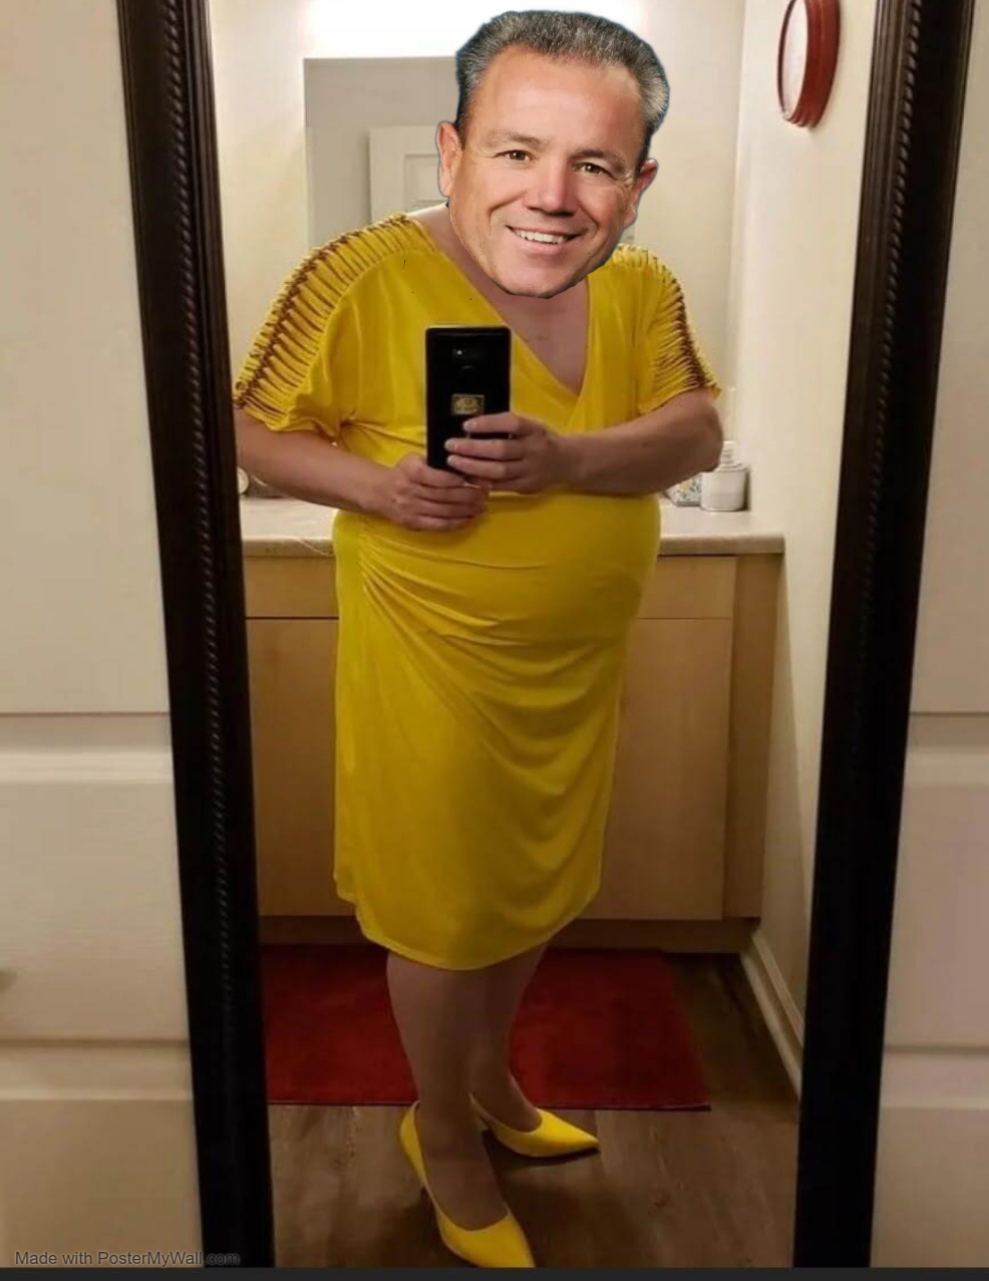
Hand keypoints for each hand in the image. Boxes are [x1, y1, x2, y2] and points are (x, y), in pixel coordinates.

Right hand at [378, 451, 490, 531]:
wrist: (380, 491)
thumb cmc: (404, 473)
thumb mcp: (414, 460)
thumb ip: (435, 462)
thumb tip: (466, 465)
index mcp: (410, 471)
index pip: (436, 477)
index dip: (455, 480)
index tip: (472, 479)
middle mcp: (409, 491)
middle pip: (444, 496)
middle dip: (468, 496)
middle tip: (484, 495)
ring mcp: (411, 509)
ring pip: (444, 512)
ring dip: (466, 510)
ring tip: (481, 507)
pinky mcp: (413, 523)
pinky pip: (438, 525)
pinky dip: (456, 523)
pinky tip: (469, 519)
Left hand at [445, 412, 570, 493]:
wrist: (568, 462)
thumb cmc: (541, 439)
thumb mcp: (531, 425)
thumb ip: (508, 426)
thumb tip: (472, 425)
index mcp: (534, 429)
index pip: (511, 423)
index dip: (488, 424)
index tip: (466, 425)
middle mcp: (534, 450)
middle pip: (501, 450)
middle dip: (473, 448)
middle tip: (451, 445)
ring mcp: (531, 470)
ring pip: (499, 471)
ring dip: (473, 467)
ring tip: (454, 462)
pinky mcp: (527, 487)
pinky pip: (501, 486)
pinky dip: (482, 482)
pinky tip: (467, 477)